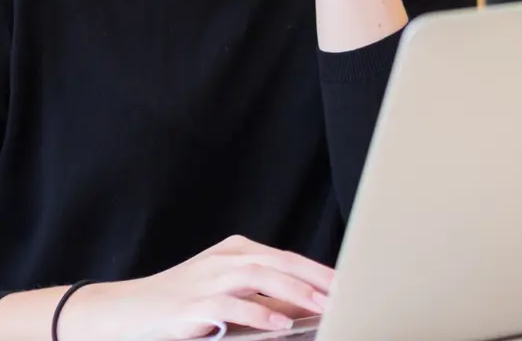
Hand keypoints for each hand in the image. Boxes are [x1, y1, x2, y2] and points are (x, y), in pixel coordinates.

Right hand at [62, 235, 332, 340]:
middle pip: (281, 262)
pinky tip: (279, 323)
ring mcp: (208, 279)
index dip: (318, 270)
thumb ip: (259, 297)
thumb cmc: (176, 306)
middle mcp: (225, 258)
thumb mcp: (222, 294)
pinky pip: (232, 306)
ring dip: (295, 291)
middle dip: (316, 277)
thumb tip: (300, 306)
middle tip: (345, 291)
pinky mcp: (191, 305)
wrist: (120, 314)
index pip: (287, 257)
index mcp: (236, 251)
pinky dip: (258, 313)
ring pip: (261, 276)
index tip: (346, 282)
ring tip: (322, 304)